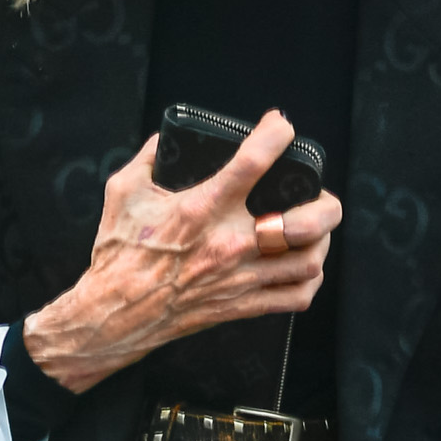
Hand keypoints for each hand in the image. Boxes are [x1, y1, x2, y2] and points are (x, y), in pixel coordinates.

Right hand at [20, 111, 341, 396]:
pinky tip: (303, 266)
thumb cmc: (118, 255)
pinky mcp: (241, 305)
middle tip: (319, 194)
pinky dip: (310, 280)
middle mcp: (228, 244)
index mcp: (201, 209)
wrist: (115, 314)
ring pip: (308, 261)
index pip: (253, 163)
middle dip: (325, 204)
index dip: (276, 135)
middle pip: (304, 223)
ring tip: (316, 230)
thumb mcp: (123, 191)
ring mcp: (239, 278)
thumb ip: (148, 158)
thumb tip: (164, 139)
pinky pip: (296, 298)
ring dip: (322, 242)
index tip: (280, 127)